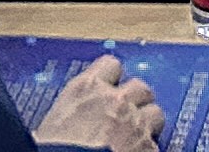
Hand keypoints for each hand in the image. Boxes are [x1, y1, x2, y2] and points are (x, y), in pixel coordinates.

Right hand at [35, 56, 160, 150]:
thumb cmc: (52, 149)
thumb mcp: (51, 125)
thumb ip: (69, 113)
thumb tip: (67, 125)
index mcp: (86, 90)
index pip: (111, 65)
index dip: (112, 77)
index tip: (110, 86)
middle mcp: (115, 101)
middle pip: (140, 87)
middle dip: (135, 101)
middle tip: (125, 116)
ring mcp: (136, 124)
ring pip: (155, 113)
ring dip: (148, 123)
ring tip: (137, 137)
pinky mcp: (148, 149)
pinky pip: (156, 144)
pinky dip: (149, 149)